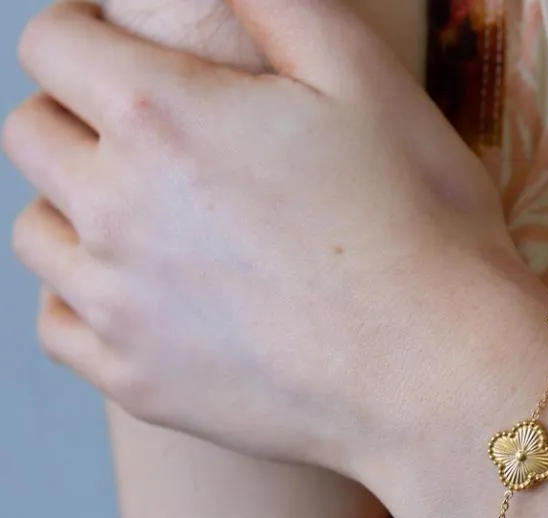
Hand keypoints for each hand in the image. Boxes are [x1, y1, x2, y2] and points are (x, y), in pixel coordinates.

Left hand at [3, 0, 524, 477]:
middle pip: (29, 135)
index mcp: (160, 117)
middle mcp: (115, 209)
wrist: (441, 378)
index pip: (51, 42)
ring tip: (145, 223)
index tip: (118, 48)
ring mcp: (119, 307)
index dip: (82, 29)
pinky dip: (83, 303)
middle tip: (143, 139)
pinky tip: (139, 299)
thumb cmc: (422, 230)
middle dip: (73, 116)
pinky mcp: (137, 384)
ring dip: (74, 211)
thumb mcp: (363, 77)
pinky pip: (57, 327)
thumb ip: (271, 0)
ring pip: (36, 234)